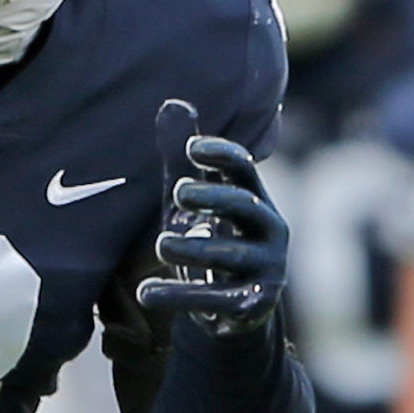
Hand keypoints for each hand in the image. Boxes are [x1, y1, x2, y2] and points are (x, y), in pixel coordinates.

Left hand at [135, 98, 288, 335]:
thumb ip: (181, 157)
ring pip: (230, 255)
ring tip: (160, 244)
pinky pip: (215, 299)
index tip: (194, 147)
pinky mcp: (251, 306)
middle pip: (246, 206)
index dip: (223, 155)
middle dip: (214, 196)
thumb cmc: (211, 239)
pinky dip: (179, 296)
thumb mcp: (192, 200)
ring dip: (193, 248)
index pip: (245, 168)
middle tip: (178, 190)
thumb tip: (172, 102)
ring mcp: (264, 269)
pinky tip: (145, 293)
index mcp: (254, 198)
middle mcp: (268, 230)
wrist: (234, 310)